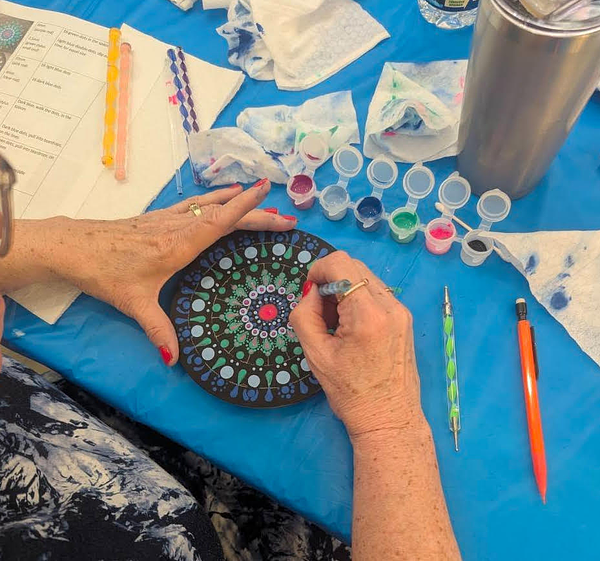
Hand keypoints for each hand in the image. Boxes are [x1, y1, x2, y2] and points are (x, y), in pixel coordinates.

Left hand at [39, 180, 294, 364]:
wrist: (72, 246)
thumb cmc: (103, 272)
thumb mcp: (133, 303)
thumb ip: (158, 331)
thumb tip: (174, 361)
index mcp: (177, 245)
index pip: (218, 222)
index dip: (245, 208)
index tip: (267, 193)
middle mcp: (177, 227)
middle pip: (224, 215)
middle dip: (257, 213)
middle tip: (286, 218)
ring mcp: (167, 219)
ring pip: (210, 205)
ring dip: (238, 202)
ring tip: (263, 199)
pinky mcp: (158, 217)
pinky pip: (194, 204)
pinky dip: (215, 198)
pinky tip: (222, 195)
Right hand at [290, 251, 424, 440]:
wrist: (389, 418)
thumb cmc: (350, 393)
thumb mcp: (315, 354)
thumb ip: (305, 315)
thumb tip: (312, 292)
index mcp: (367, 315)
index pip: (341, 264)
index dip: (318, 270)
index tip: (310, 293)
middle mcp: (390, 306)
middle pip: (354, 266)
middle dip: (331, 280)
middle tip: (322, 312)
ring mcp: (401, 310)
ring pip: (365, 277)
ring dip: (345, 289)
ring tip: (337, 322)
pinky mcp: (404, 318)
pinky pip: (376, 293)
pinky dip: (358, 299)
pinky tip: (352, 327)